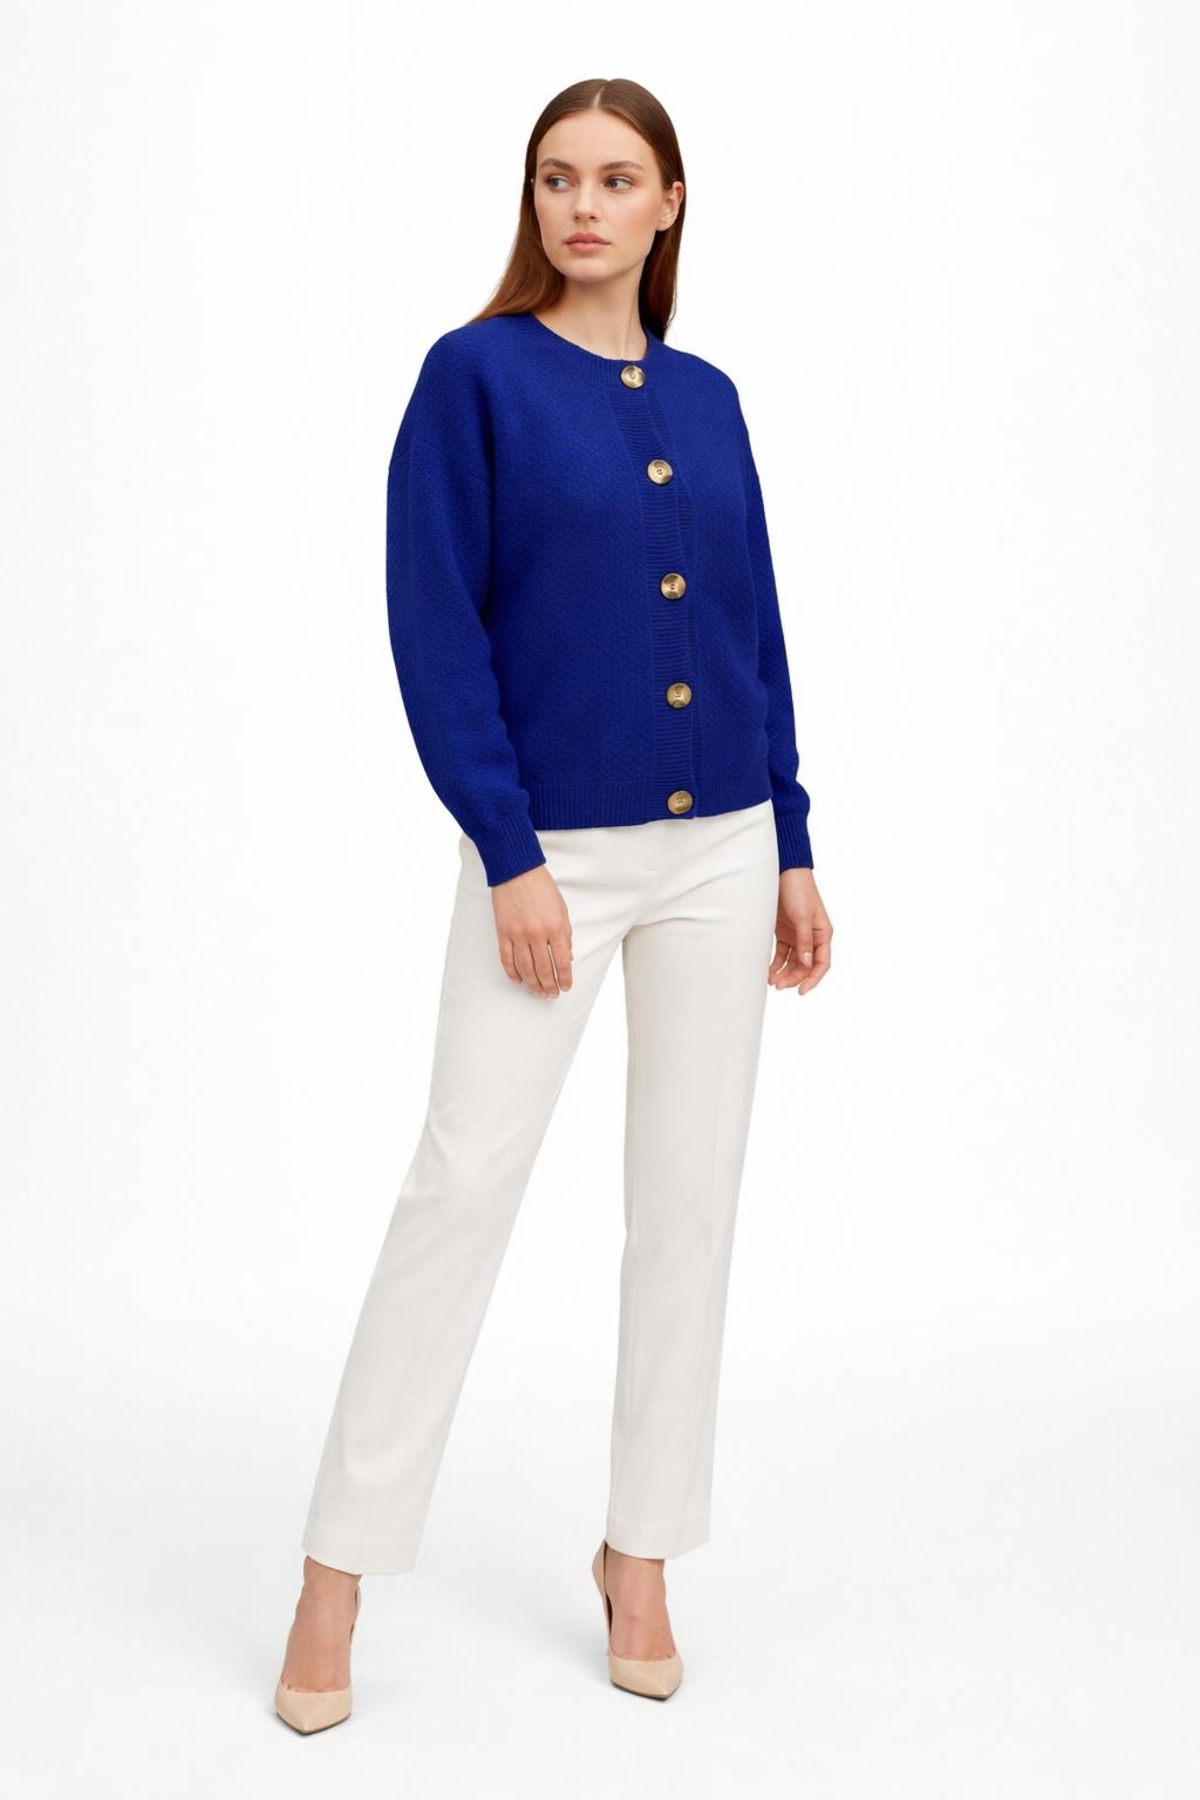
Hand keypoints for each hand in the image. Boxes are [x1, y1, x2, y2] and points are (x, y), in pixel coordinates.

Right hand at [491, 863, 573, 996]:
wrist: (516, 871)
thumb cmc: (542, 887)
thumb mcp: (562, 908)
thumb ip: (565, 933)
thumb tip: (568, 956)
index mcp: (556, 927)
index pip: (563, 961)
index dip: (565, 978)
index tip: (566, 987)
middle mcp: (537, 933)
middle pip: (545, 969)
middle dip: (549, 985)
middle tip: (551, 995)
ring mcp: (518, 934)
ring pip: (526, 968)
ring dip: (533, 984)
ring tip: (538, 992)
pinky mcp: (503, 932)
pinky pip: (507, 959)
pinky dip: (512, 972)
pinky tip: (518, 980)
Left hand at [768, 868, 831, 995]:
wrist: (783, 872)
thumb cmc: (799, 890)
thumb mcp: (802, 916)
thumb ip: (804, 941)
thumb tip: (807, 964)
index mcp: (823, 934)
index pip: (821, 963)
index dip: (813, 979)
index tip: (801, 991)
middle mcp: (812, 937)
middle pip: (805, 965)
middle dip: (793, 977)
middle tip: (779, 986)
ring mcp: (797, 935)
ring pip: (793, 962)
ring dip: (783, 972)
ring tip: (771, 981)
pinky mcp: (784, 931)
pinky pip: (781, 953)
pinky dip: (776, 963)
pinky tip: (768, 971)